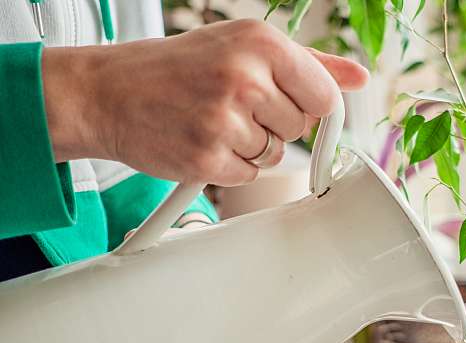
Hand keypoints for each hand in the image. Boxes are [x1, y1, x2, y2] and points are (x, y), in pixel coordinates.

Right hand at [42, 20, 368, 185]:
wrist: (108, 92)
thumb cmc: (178, 68)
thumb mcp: (244, 46)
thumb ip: (309, 65)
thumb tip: (356, 78)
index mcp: (262, 43)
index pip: (325, 96)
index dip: (310, 106)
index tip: (291, 105)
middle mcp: (246, 78)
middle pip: (301, 128)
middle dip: (275, 124)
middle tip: (235, 107)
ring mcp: (225, 120)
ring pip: (276, 154)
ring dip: (252, 146)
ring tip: (214, 121)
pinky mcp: (208, 157)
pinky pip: (249, 175)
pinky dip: (231, 166)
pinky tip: (203, 141)